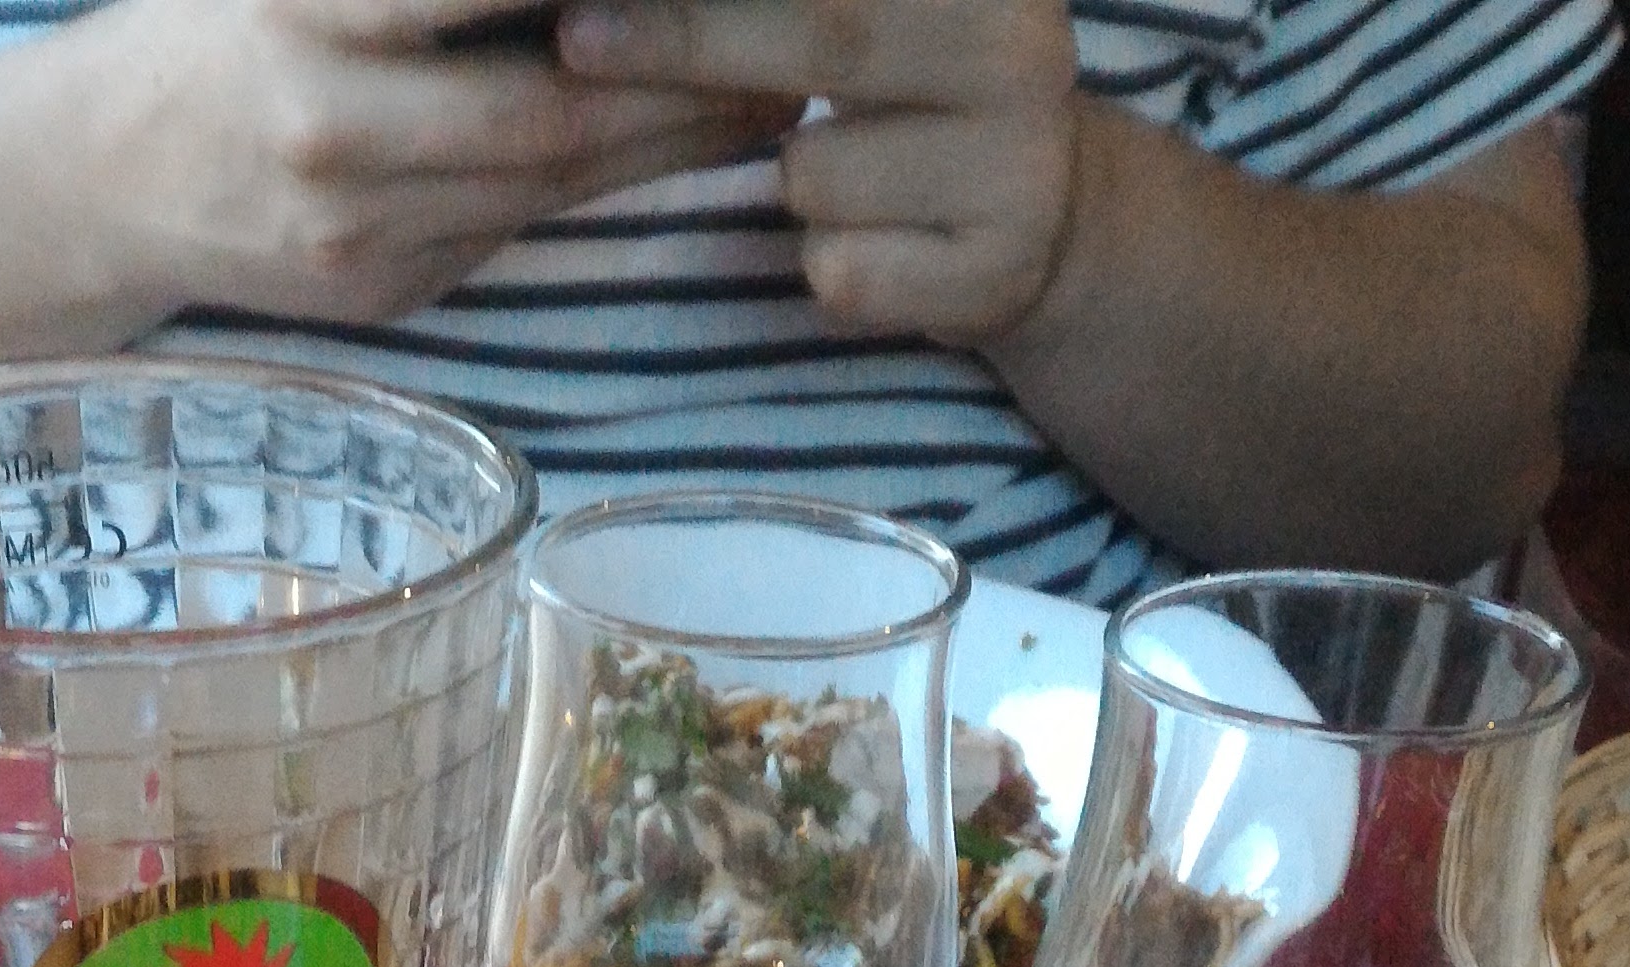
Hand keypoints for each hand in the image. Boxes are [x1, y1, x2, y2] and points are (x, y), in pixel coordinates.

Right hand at [49, 0, 789, 326]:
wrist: (104, 170)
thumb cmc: (226, 23)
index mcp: (306, 10)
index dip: (609, 5)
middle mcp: (328, 125)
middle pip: (546, 110)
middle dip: (680, 79)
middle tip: (785, 44)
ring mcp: (354, 226)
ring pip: (549, 184)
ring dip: (673, 139)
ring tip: (766, 88)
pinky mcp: (380, 289)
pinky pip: (516, 226)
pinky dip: (609, 182)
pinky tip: (680, 139)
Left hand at [557, 0, 1082, 344]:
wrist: (1051, 220)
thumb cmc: (925, 89)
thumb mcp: (880, 13)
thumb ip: (789, 5)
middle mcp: (1021, 51)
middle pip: (826, 37)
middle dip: (687, 40)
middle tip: (578, 40)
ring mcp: (1016, 170)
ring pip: (812, 176)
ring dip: (784, 185)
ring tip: (844, 173)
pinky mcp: (988, 275)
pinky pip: (837, 271)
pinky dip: (825, 264)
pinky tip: (874, 243)